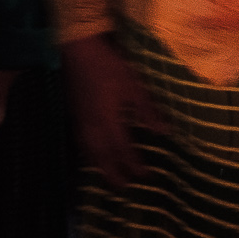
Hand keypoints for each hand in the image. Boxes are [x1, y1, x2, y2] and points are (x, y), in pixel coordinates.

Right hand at [63, 31, 161, 184]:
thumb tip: (164, 131)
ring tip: (107, 177)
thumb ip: (147, 111)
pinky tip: (92, 153)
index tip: (145, 177)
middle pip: (102, 157)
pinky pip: (82, 141)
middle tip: (123, 189)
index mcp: (109, 121)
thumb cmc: (109, 66)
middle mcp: (93, 126)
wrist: (78, 49)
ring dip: (99, 166)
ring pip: (89, 151)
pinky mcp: (74, 113)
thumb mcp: (134, 86)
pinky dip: (89, 153)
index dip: (134, 165)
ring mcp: (81, 120)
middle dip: (113, 173)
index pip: (123, 150)